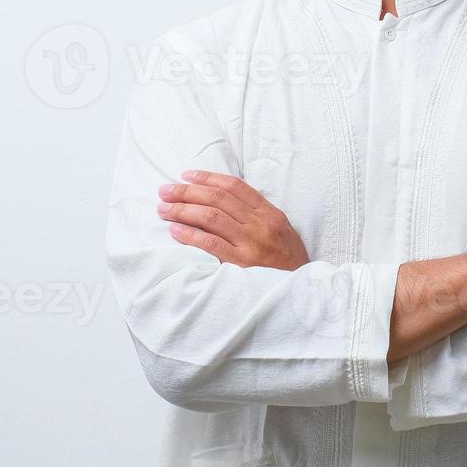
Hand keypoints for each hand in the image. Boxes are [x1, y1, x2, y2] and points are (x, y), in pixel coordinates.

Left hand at [157, 170, 309, 270]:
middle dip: (187, 192)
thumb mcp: (280, 230)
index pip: (234, 186)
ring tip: (164, 208)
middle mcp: (260, 224)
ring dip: (183, 210)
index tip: (186, 175)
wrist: (302, 291)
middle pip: (218, 199)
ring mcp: (251, 244)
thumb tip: (222, 201)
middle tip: (165, 190)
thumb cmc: (289, 260)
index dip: (208, 177)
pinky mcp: (242, 264)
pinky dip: (191, 235)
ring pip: (211, 218)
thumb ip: (256, 215)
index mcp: (269, 213)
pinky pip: (211, 245)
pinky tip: (175, 229)